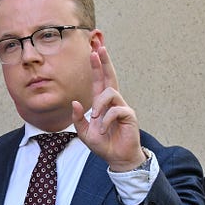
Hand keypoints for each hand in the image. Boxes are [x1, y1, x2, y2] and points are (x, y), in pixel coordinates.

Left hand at [71, 45, 144, 171]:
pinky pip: (116, 110)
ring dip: (99, 105)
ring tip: (96, 119)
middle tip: (99, 47)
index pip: (99, 80)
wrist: (116, 158)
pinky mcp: (129, 115)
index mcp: (101, 103)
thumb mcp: (84, 132)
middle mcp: (112, 102)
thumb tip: (75, 102)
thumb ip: (78, 118)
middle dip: (104, 62)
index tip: (94, 50)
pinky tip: (104, 129)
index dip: (97, 66)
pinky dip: (106, 119)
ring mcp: (122, 107)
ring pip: (110, 93)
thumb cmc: (103, 144)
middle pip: (110, 76)